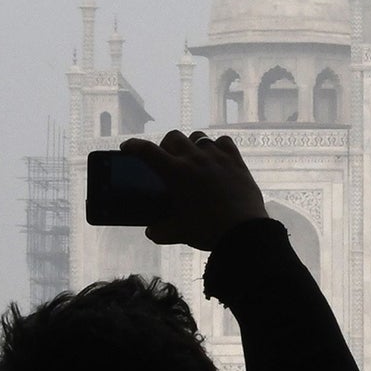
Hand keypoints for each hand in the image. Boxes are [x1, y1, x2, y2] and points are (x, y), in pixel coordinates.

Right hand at [127, 131, 268, 251]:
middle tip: (167, 159)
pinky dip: (216, 146)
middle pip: (173, 137)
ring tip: (192, 158)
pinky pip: (223, 141)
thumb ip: (159, 230)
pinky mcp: (235, 160)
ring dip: (190, 144)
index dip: (133, 145)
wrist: (243, 231)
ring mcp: (216, 157)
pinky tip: (216, 158)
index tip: (127, 147)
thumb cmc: (207, 231)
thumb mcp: (177, 233)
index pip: (146, 151)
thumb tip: (152, 230)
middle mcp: (194, 158)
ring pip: (198, 137)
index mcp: (175, 173)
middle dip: (165, 145)